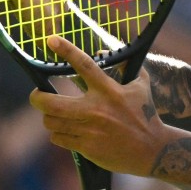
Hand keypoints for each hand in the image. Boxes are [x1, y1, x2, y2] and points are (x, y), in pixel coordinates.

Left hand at [29, 36, 172, 176]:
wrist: (153, 150)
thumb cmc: (146, 114)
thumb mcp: (141, 86)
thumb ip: (125, 66)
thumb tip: (104, 52)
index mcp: (109, 90)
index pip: (84, 65)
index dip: (66, 50)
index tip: (51, 39)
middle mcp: (96, 109)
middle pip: (52, 102)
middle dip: (37, 97)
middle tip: (36, 95)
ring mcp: (89, 130)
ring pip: (51, 121)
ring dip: (49, 117)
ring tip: (53, 114)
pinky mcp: (87, 148)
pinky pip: (59, 138)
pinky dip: (58, 134)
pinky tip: (65, 131)